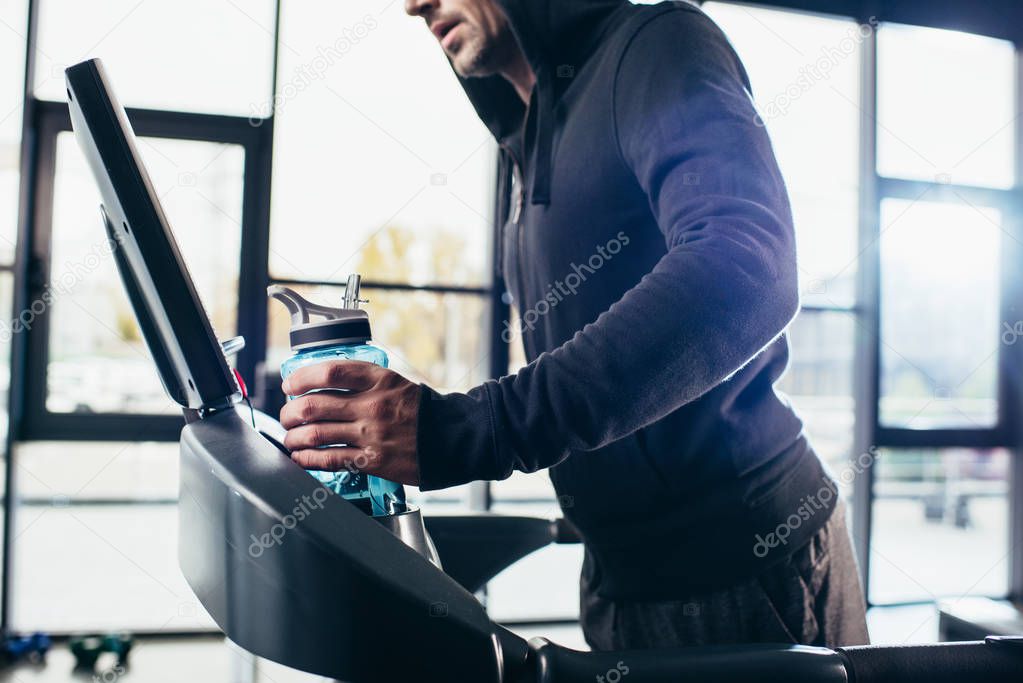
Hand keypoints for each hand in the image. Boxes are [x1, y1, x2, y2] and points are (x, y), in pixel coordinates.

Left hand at [279, 360, 420, 485]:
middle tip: (287, 416)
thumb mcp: (395, 383)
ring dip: (294, 437)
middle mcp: (372, 405)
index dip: (301, 378)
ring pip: (315, 434)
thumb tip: (323, 385)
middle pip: (313, 405)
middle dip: (290, 412)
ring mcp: (370, 434)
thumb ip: (363, 381)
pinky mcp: (371, 460)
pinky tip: (301, 457)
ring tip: (291, 439)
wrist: (452, 438)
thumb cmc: (422, 411)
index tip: (290, 385)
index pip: (329, 373)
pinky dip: (307, 459)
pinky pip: (329, 459)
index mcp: (379, 380)